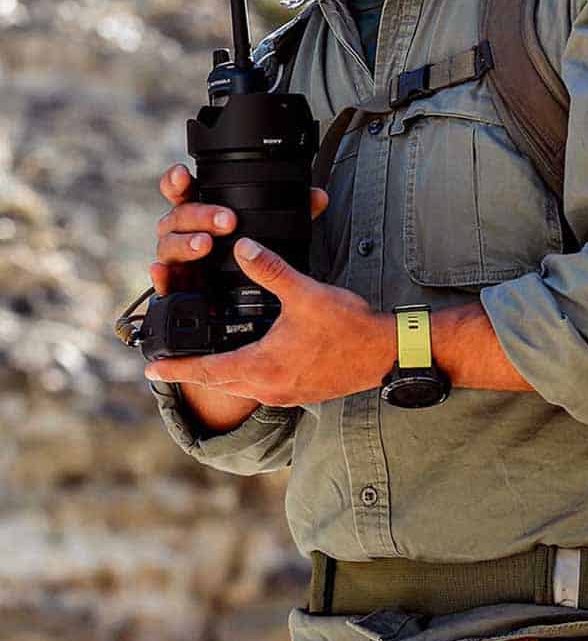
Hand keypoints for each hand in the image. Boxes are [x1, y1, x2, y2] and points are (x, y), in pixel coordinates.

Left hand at [148, 163, 329, 430]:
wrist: (386, 353)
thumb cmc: (349, 327)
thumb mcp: (306, 294)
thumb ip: (271, 269)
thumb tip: (242, 247)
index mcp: (262, 366)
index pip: (207, 371)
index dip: (176, 368)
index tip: (150, 368)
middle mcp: (269, 387)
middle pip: (219, 382)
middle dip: (193, 371)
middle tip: (167, 363)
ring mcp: (285, 393)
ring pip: (239, 386)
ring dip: (220, 373)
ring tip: (203, 359)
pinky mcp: (299, 392)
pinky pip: (260, 387)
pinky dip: (244, 375)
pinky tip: (249, 358)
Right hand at [151, 162, 327, 296]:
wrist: (239, 295)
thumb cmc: (248, 251)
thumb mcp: (272, 229)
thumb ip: (293, 210)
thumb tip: (317, 197)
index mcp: (199, 211)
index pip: (182, 191)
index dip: (178, 181)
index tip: (185, 175)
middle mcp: (181, 232)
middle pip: (179, 215)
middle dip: (201, 214)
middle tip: (227, 221)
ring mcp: (176, 258)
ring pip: (168, 245)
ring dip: (185, 242)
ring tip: (205, 245)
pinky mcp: (176, 285)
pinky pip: (162, 281)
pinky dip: (160, 276)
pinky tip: (162, 272)